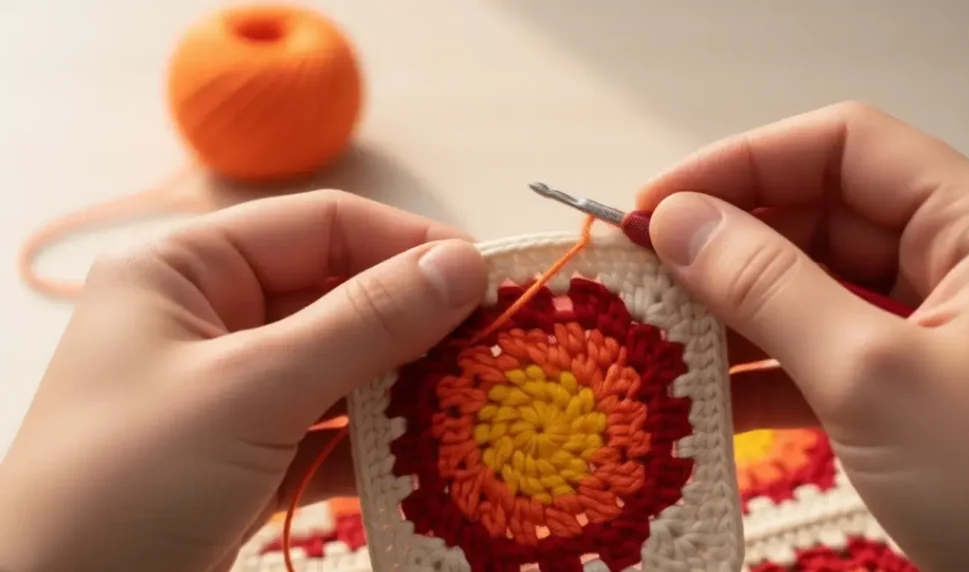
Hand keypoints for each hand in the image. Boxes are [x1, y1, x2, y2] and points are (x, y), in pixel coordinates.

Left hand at [0, 191, 487, 570]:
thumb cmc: (126, 486)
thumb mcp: (251, 391)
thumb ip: (364, 323)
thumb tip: (462, 264)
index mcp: (185, 268)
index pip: (322, 226)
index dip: (408, 245)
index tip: (486, 280)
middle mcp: (209, 316)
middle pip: (339, 293)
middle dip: (416, 321)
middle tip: (496, 346)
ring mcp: (229, 388)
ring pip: (342, 362)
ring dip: (405, 383)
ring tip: (476, 397)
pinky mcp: (246, 451)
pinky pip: (328, 423)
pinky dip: (377, 436)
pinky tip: (428, 449)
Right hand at [641, 101, 968, 571]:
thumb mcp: (873, 378)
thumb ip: (769, 289)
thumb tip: (678, 223)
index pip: (842, 148)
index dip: (741, 163)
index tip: (657, 204)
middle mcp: (953, 264)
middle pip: (817, 215)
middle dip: (725, 243)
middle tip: (643, 272)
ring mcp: (926, 330)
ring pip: (808, 288)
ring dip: (730, 311)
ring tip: (656, 333)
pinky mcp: (902, 388)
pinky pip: (816, 354)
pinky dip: (758, 371)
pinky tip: (701, 393)